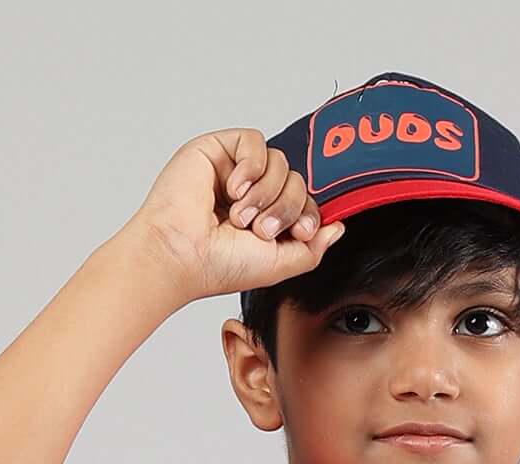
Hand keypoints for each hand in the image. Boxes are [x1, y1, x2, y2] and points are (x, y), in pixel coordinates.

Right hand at [126, 130, 347, 304]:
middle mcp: (253, 194)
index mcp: (266, 219)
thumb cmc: (219, 265)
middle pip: (296, 181)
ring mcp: (237, 170)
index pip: (304, 202)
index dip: (308, 213)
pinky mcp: (219, 149)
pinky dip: (251, 167)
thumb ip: (313, 249)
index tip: (301, 233)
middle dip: (286, 207)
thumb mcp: (279, 265)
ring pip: (280, 162)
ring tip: (240, 216)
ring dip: (265, 193)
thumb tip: (337, 228)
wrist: (182, 254)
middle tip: (260, 230)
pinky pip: (256, 141)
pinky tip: (233, 189)